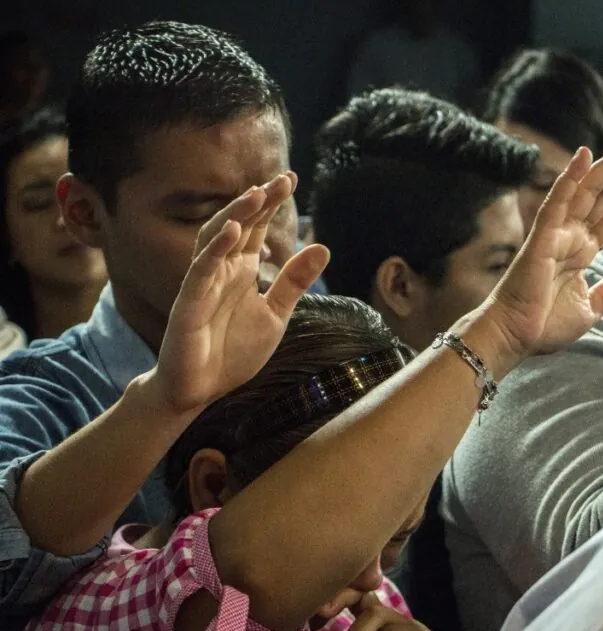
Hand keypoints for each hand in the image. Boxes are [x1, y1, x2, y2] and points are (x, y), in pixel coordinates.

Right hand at [150, 173, 328, 413]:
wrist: (202, 389)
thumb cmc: (233, 351)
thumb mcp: (275, 314)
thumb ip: (294, 282)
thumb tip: (322, 246)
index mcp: (241, 270)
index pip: (257, 229)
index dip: (272, 204)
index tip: (291, 178)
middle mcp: (221, 270)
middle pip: (238, 225)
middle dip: (258, 202)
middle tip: (281, 180)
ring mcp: (203, 283)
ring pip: (215, 238)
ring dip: (235, 216)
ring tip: (257, 195)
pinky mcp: (189, 302)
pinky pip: (200, 270)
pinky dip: (215, 249)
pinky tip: (232, 232)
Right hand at [476, 137, 602, 367]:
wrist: (515, 336)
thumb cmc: (544, 326)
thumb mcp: (589, 308)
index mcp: (582, 252)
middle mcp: (571, 237)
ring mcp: (556, 233)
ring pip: (586, 192)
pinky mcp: (542, 236)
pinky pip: (558, 201)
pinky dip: (570, 177)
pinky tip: (585, 155)